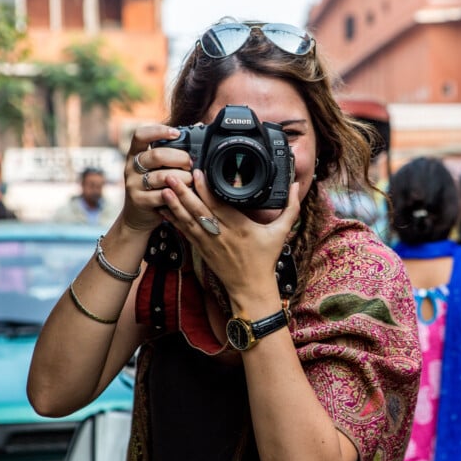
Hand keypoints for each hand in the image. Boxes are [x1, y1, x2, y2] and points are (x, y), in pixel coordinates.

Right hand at [121, 125, 193, 232]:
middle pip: (156, 156)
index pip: (141, 135)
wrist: (138, 216)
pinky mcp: (139, 200)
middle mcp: (131, 167)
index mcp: (136, 154)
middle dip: (179, 158)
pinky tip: (183, 193)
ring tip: (191, 180)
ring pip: (161, 177)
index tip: (177, 133)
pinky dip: (176, 193)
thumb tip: (197, 126)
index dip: (158, 131)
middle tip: (190, 164)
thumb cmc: (154, 186)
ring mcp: (133, 184)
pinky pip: (161, 195)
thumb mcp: (158, 167)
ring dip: (182, 178)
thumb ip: (173, 151)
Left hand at [159, 168, 300, 316]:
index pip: (219, 204)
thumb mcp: (281, 232)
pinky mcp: (201, 249)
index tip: (197, 172)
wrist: (250, 288)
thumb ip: (290, 208)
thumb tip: (297, 186)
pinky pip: (184, 232)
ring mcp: (209, 243)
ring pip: (188, 220)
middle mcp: (222, 234)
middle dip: (183, 192)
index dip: (206, 188)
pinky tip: (163, 208)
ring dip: (174, 204)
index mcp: (240, 227)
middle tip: (171, 175)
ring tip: (163, 188)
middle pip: (199, 210)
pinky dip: (173, 220)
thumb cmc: (265, 260)